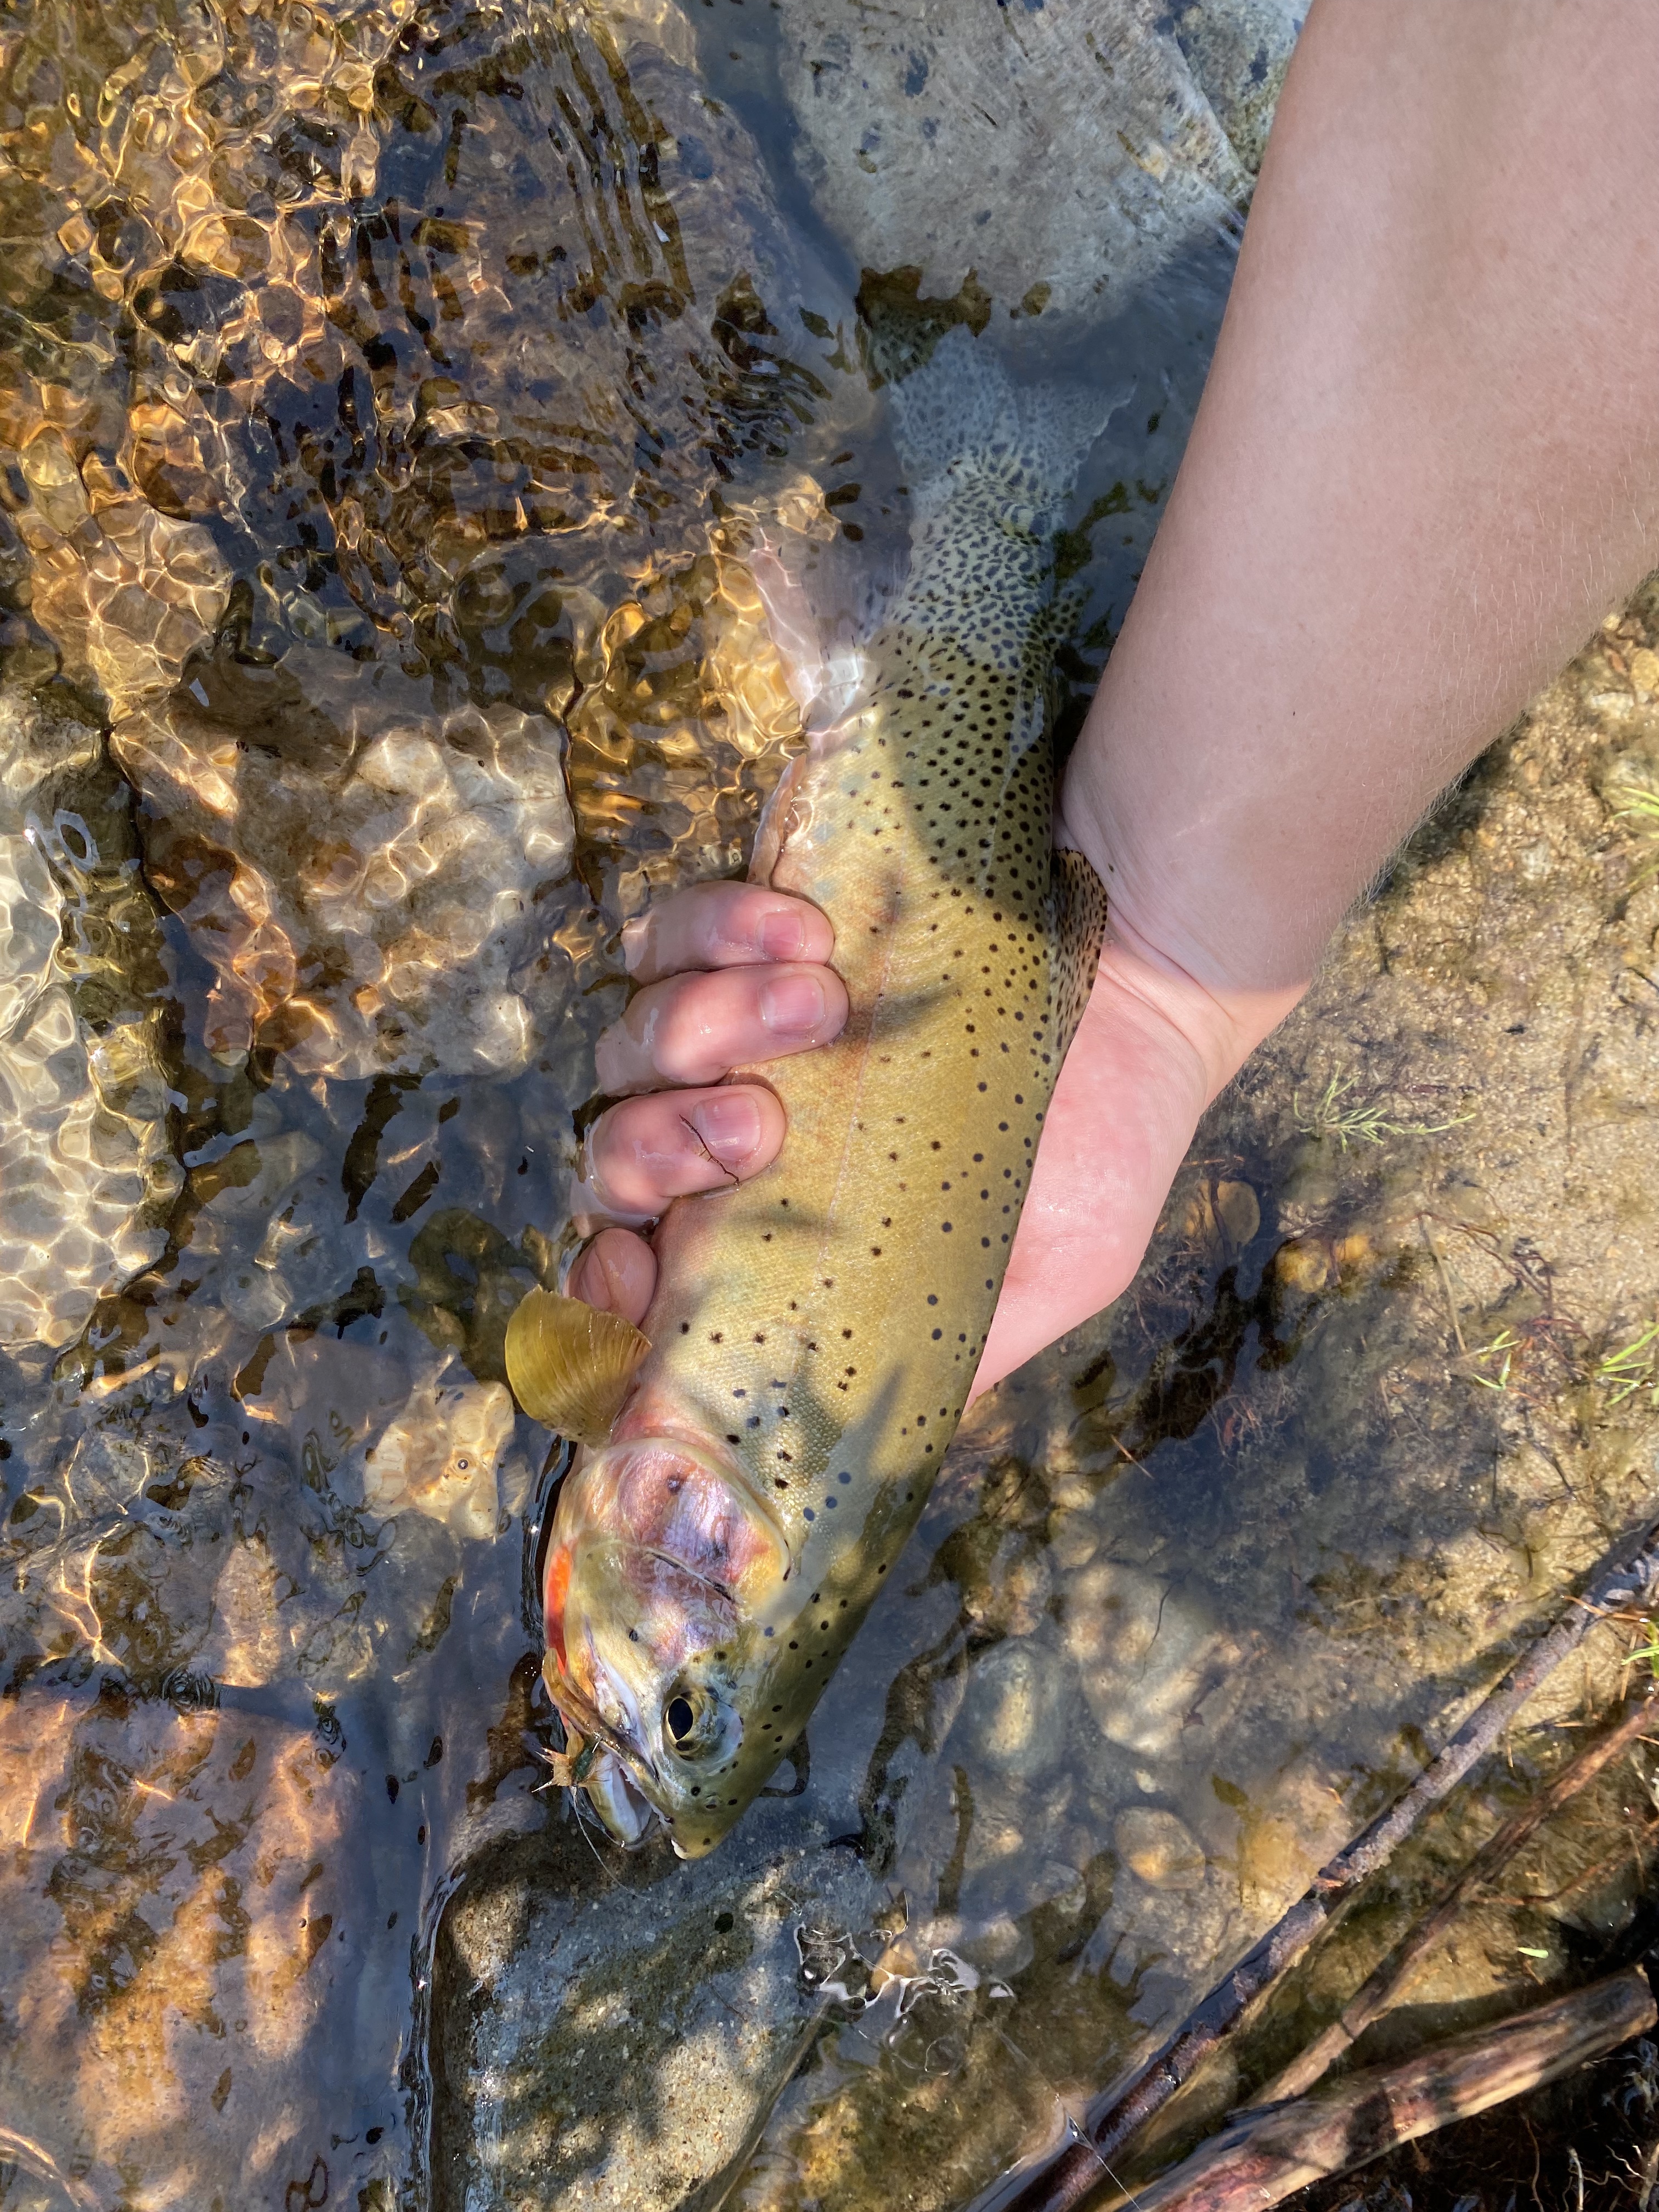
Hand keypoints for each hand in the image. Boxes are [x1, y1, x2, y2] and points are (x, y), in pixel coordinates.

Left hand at [567, 872, 1285, 1395]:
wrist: (1154, 976)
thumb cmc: (1105, 1134)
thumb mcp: (1054, 1273)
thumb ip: (957, 1351)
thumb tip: (863, 1451)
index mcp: (784, 1237)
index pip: (636, 1284)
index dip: (602, 1288)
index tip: (634, 1262)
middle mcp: (737, 1138)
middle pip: (616, 1158)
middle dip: (661, 1146)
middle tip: (760, 1123)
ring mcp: (733, 1029)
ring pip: (633, 1042)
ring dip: (700, 1025)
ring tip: (824, 1002)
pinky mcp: (750, 926)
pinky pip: (672, 928)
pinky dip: (715, 927)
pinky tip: (809, 929)